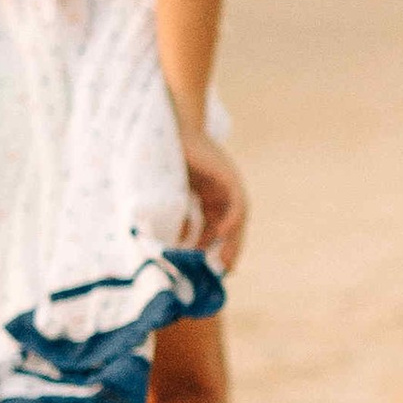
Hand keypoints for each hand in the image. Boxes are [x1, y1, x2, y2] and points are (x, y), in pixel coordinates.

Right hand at [182, 131, 248, 265]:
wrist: (169, 130)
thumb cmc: (165, 159)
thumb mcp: (171, 195)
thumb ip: (177, 215)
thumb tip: (177, 242)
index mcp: (207, 196)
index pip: (216, 228)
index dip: (212, 248)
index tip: (207, 268)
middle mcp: (220, 191)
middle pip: (230, 227)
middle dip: (227, 250)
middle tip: (222, 272)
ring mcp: (227, 184)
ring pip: (236, 219)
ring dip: (232, 241)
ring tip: (224, 261)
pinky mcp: (228, 177)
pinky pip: (238, 204)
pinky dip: (231, 221)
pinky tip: (221, 234)